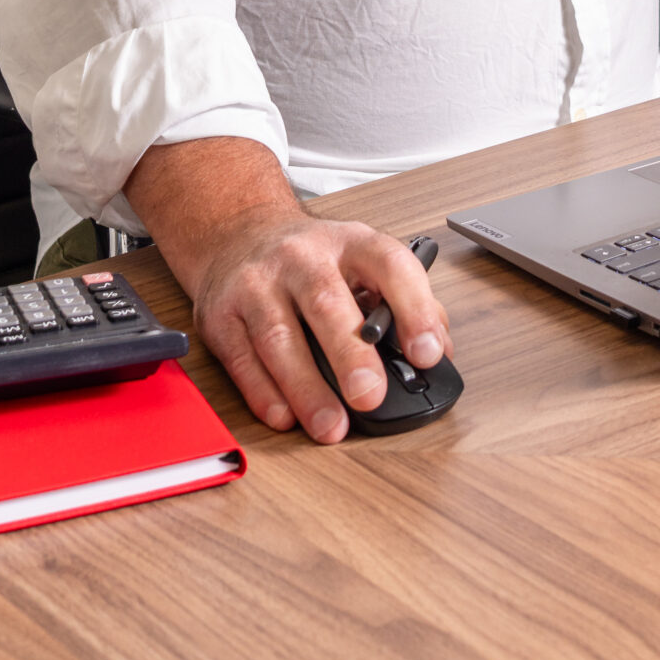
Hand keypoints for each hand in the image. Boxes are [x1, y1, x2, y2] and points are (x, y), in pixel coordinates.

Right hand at [190, 204, 451, 442]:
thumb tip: (437, 351)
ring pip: (279, 337)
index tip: (428, 353)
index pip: (389, 264)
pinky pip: (242, 359)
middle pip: (327, 302)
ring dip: (307, 388)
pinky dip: (264, 393)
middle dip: (351, 354)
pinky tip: (286, 416)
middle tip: (371, 397)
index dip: (414, 308)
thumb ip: (403, 301)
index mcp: (348, 241)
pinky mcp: (221, 316)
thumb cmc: (311, 258)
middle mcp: (300, 257)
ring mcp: (256, 284)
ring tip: (332, 426)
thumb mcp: (361, 260)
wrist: (238, 233)